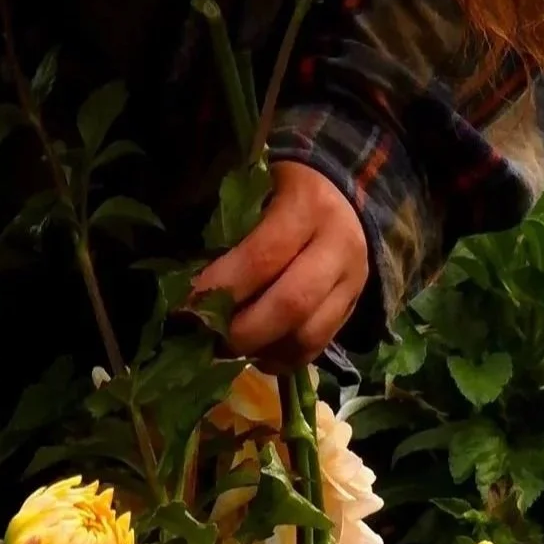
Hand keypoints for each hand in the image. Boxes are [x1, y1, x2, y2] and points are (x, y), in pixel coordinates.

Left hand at [192, 160, 369, 369]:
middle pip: (292, 304)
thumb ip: (229, 225)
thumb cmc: (282, 185)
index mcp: (308, 206)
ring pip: (309, 334)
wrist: (341, 188)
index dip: (224, 286)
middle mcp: (338, 245)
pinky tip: (257, 353)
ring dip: (263, 350)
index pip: (263, 256)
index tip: (190, 305)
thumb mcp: (255, 186)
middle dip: (244, 331)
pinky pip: (319, 346)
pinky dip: (284, 358)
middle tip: (207, 338)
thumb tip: (189, 278)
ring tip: (227, 349)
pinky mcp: (354, 305)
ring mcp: (353, 280)